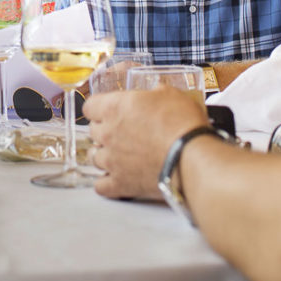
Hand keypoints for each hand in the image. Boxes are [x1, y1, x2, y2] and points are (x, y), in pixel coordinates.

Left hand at [85, 88, 206, 200]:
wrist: (191, 157)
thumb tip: (154, 95)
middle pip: (92, 131)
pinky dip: (106, 182)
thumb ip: (153, 94)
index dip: (99, 107)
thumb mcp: (169, 94)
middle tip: (122, 131)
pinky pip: (101, 186)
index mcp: (114, 108)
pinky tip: (114, 178)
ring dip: (105, 155)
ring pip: (94, 157)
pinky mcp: (120, 184)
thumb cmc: (181, 124)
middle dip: (105, 130)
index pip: (90, 106)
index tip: (108, 109)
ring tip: (119, 155)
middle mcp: (107, 134)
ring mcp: (111, 160)